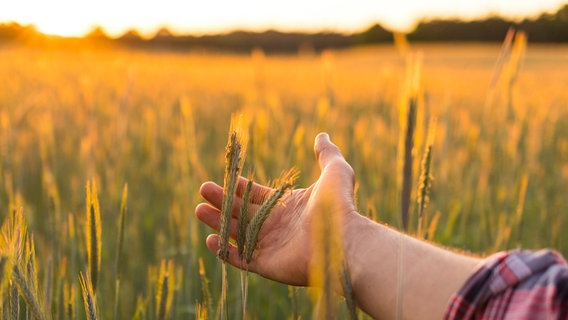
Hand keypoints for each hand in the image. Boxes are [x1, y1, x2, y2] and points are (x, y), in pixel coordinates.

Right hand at [195, 132, 358, 285]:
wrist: (346, 241)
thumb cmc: (340, 206)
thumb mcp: (335, 171)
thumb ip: (326, 154)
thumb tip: (322, 135)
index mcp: (288, 206)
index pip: (256, 196)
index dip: (239, 188)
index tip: (221, 179)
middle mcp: (277, 226)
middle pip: (242, 213)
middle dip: (222, 202)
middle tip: (203, 191)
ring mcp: (271, 247)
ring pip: (237, 233)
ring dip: (218, 222)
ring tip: (199, 210)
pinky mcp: (267, 266)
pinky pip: (241, 259)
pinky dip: (225, 251)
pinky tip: (210, 238)